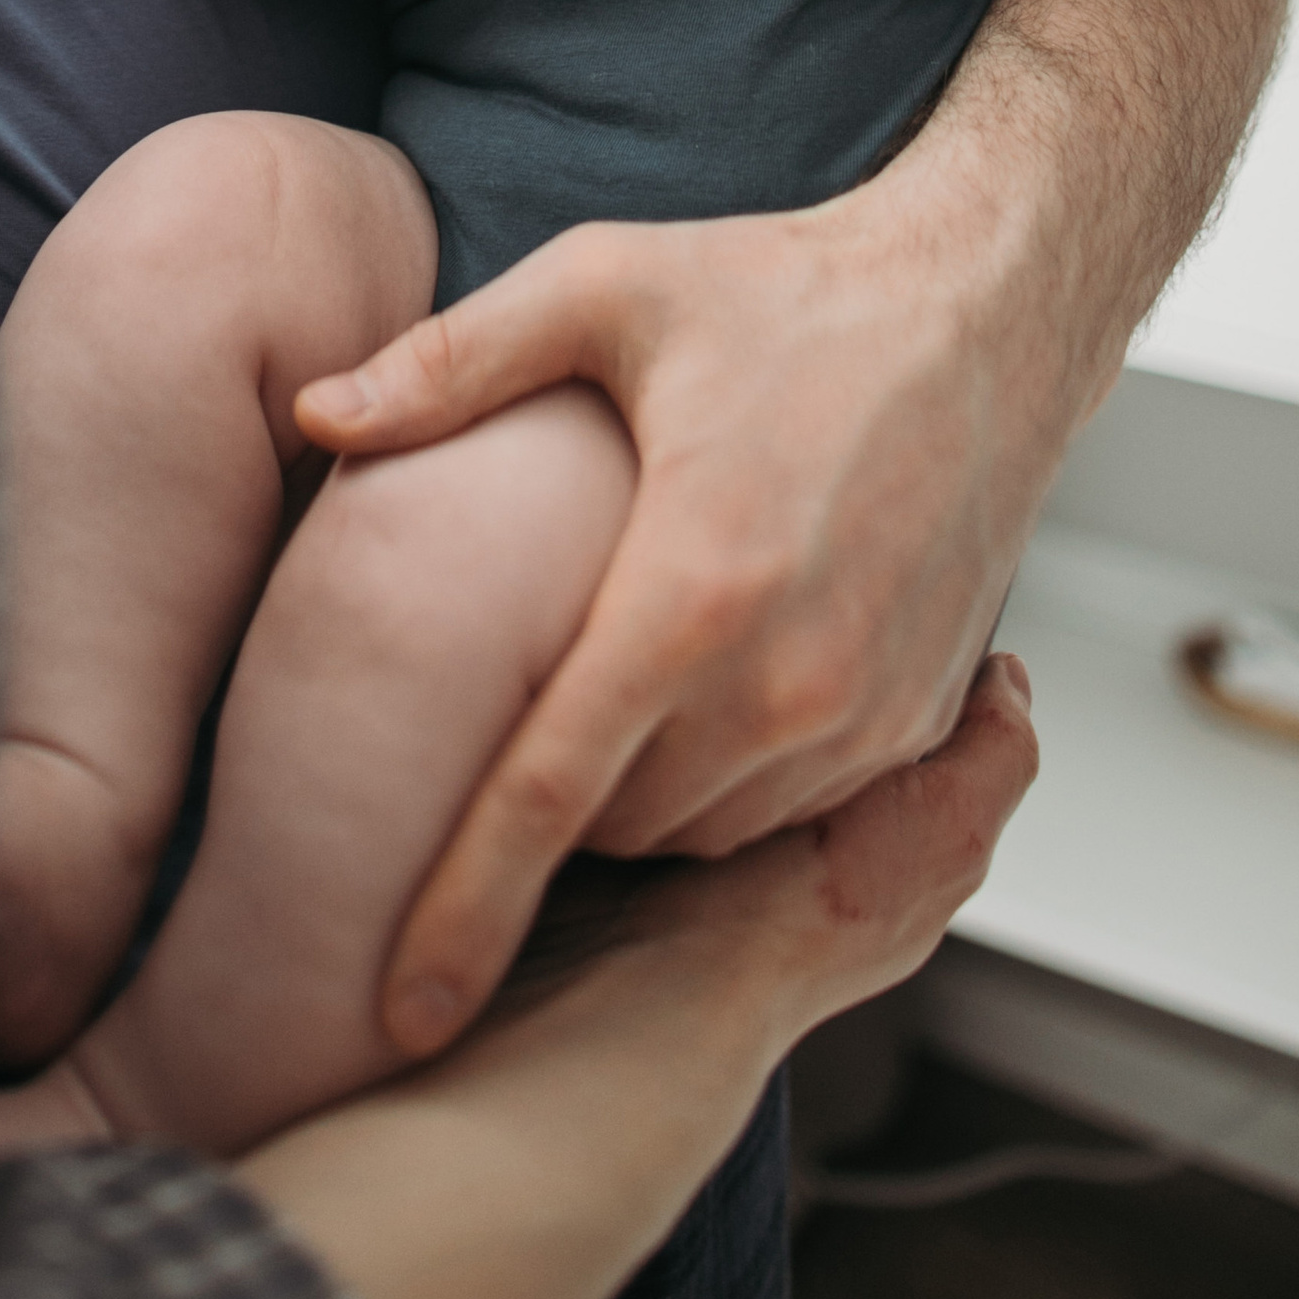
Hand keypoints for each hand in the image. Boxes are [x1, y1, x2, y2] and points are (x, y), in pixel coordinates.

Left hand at [294, 188, 1052, 1054]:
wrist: (985, 309)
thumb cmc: (782, 289)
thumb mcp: (603, 288)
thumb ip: (449, 363)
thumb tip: (313, 414)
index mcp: (691, 591)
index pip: (548, 799)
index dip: (463, 912)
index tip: (400, 1010)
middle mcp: (787, 680)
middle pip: (616, 827)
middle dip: (543, 807)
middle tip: (494, 721)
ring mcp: (863, 713)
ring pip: (700, 832)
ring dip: (636, 795)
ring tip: (598, 689)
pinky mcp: (915, 721)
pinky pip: (785, 805)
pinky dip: (723, 775)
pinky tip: (695, 684)